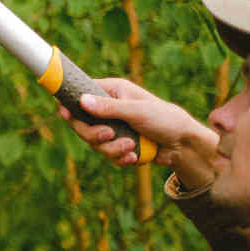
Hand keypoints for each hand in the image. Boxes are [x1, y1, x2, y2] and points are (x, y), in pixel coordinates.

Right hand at [57, 77, 217, 188]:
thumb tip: (81, 101)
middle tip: (109, 135)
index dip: (70, 104)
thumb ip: (109, 108)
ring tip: (131, 147)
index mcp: (112, 92)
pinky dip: (120, 158)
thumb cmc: (166, 119)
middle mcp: (109, 109)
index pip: (81, 94)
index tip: (64, 114)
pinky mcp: (119, 144)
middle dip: (94, 134)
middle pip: (82, 123)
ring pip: (94, 142)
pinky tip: (135, 155)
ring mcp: (113, 128)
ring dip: (112, 149)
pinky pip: (107, 155)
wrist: (185, 145)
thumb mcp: (137, 111)